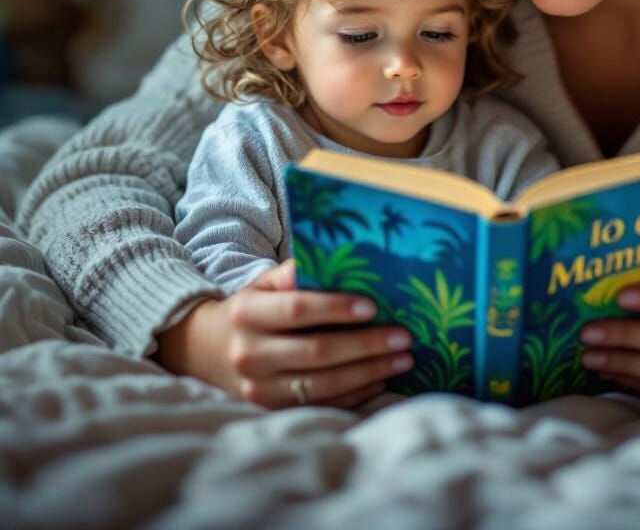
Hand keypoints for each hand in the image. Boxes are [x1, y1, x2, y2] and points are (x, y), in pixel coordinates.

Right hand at [154, 259, 413, 409]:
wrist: (204, 351)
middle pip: (317, 352)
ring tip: (403, 359)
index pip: (297, 310)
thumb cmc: (249, 310)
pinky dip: (355, 394)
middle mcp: (249, 354)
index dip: (336, 308)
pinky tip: (381, 379)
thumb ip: (292, 273)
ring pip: (323, 385)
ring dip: (369, 372)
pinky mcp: (270, 411)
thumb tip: (332, 259)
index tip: (373, 306)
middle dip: (366, 345)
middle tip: (403, 337)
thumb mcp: (262, 284)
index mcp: (248, 314)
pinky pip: (321, 404)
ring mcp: (258, 389)